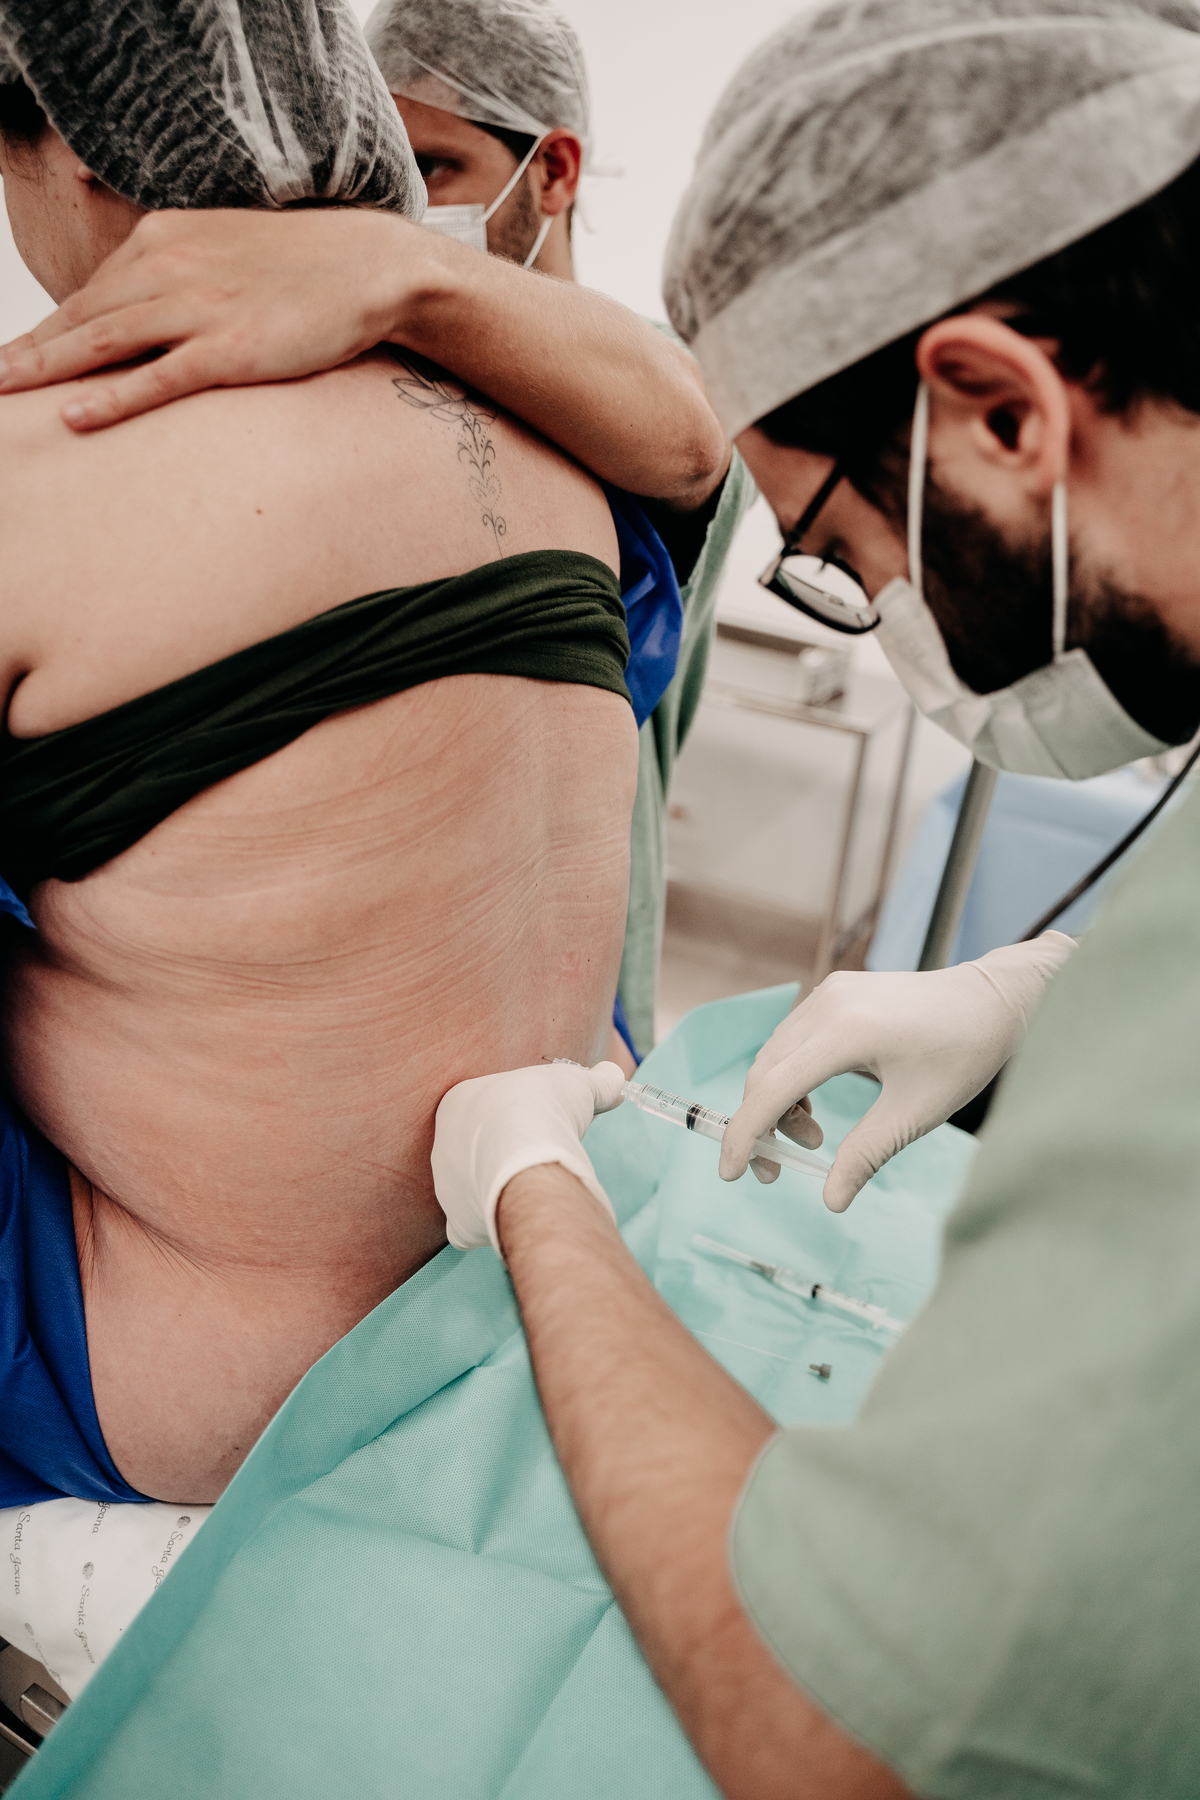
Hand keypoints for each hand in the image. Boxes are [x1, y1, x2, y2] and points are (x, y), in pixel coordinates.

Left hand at [0, 208, 412, 429]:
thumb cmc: (304, 268)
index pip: (90, 293)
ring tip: (4, 393)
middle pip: (80, 318)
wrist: (371, 266)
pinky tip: (73, 418)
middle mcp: (170, 268)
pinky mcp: (231, 350)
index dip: (43, 329)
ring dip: (46, 371)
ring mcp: (199, 309)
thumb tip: (143, 310)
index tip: (10, 356)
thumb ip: (178, 273)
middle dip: (27, 351)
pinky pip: (159, 379)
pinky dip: (113, 399)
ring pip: (103, 344)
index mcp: (164, 239)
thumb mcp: (225, 251)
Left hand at [432, 1061, 625, 1255]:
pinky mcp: (459, 1223)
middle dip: (507, 1151)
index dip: (518, 1114)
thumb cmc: (542, 1110)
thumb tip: (613, 1076)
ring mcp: (447, 1188)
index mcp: (457, 1103)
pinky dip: (490, 1225)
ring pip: (473, 1187)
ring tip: (533, 1185)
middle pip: (477, 1150)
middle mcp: (443, 1145)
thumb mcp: (577, 1083)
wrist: (527, 1157)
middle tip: (540, 1153)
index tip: (544, 1120)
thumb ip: (595, 1080)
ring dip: (499, 1186)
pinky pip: (469, 1227)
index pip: (486, 1109)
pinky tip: (515, 1216)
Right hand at [721, 932, 1075, 1211]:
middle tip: (777, 1169)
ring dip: (779, 1102)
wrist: (994, 1000)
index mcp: (845, 1033)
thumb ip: (865, 1155)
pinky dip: (792, 1077)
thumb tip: (831, 1201)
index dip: (745, 1134)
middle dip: (761, 1125)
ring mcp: (828, 993)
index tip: (733, 1174)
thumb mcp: (915, 1115)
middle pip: (765, 1072)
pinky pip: (793, 1040)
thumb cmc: (963, 1055)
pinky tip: (816, 1106)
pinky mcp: (835, 992)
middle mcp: (827, 1005)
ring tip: (814, 1139)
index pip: (772, 1089)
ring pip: (775, 1056)